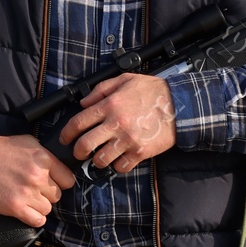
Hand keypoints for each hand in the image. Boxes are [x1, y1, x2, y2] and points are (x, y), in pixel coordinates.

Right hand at [0, 134, 75, 224]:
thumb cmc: (0, 150)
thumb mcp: (28, 142)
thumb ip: (46, 154)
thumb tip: (59, 165)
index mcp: (44, 159)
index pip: (69, 180)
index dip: (61, 182)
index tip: (54, 183)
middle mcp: (38, 177)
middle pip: (58, 196)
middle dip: (48, 194)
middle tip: (35, 190)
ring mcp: (27, 193)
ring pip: (48, 209)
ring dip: (39, 206)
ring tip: (28, 199)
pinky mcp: (15, 207)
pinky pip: (38, 221)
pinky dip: (34, 218)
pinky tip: (27, 210)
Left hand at [60, 73, 176, 174]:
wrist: (180, 105)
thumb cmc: (153, 91)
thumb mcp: (126, 79)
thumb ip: (101, 89)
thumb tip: (83, 103)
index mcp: (110, 105)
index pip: (78, 122)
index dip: (66, 133)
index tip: (65, 139)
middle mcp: (116, 124)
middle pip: (85, 145)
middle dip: (78, 152)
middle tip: (79, 153)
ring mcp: (128, 140)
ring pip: (101, 160)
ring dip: (98, 160)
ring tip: (101, 156)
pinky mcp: (140, 152)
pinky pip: (121, 167)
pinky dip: (117, 165)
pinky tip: (120, 159)